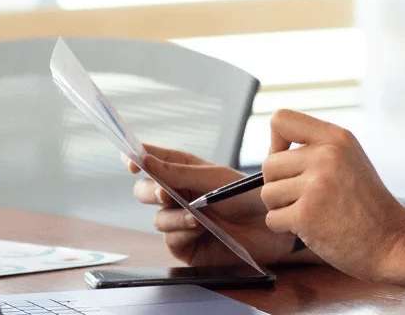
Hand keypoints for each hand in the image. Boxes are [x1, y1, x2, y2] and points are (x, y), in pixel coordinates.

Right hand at [125, 143, 302, 266]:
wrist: (273, 225)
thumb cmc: (248, 195)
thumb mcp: (214, 179)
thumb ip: (178, 172)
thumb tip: (144, 161)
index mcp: (185, 171)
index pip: (153, 161)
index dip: (137, 159)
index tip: (130, 160)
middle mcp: (180, 196)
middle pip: (145, 192)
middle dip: (150, 192)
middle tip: (163, 193)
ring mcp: (181, 222)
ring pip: (158, 219)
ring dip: (174, 216)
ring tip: (196, 216)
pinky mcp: (188, 246)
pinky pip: (171, 240)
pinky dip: (181, 232)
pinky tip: (199, 228)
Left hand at [260, 110, 404, 284]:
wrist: (393, 241)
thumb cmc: (368, 204)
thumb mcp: (350, 159)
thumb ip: (317, 149)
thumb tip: (273, 153)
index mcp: (336, 138)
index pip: (281, 120)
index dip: (276, 143)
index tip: (289, 162)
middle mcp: (325, 156)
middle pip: (269, 164)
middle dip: (280, 185)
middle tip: (304, 198)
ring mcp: (316, 185)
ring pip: (267, 193)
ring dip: (283, 209)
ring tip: (312, 213)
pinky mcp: (307, 215)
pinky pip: (272, 219)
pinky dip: (286, 228)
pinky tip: (312, 228)